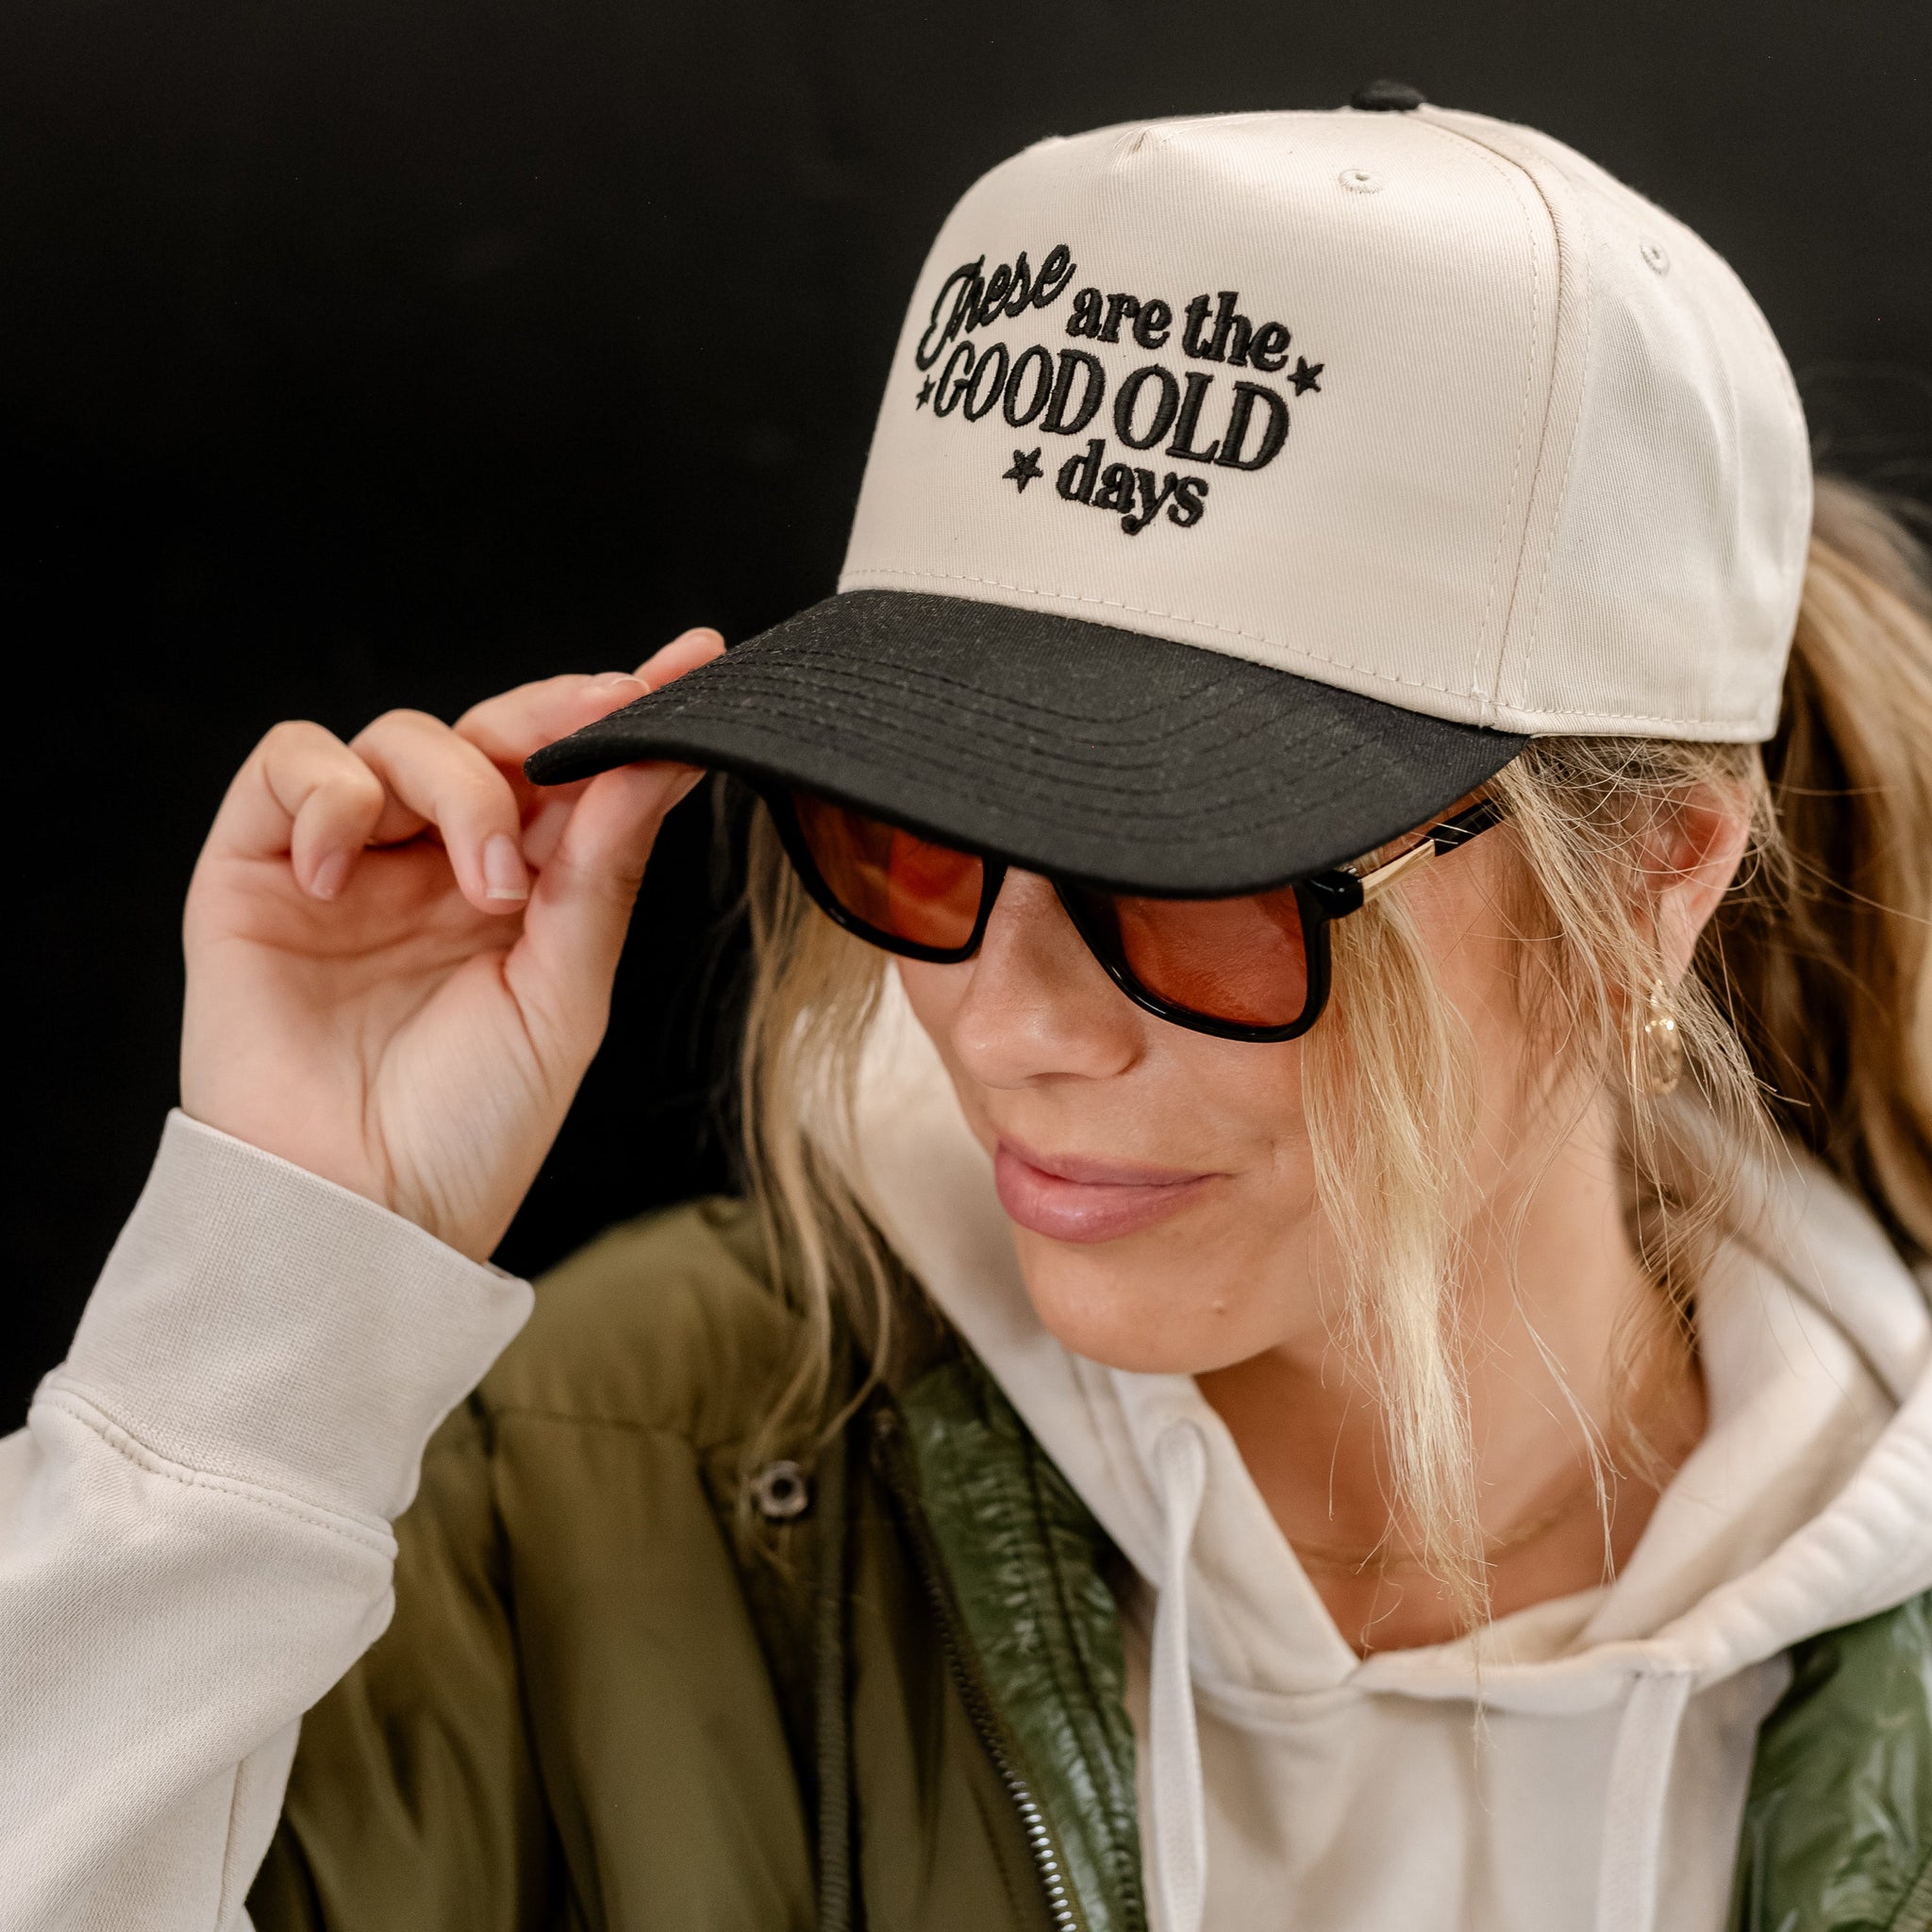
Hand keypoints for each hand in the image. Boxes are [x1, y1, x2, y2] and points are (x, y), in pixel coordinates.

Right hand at [180, 629, 723, 1259]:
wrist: (356, 1219)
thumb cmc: (469, 1130)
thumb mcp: (563, 997)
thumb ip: (599, 874)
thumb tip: (654, 762)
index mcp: (519, 893)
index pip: (571, 774)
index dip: (623, 713)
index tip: (694, 662)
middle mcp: (433, 865)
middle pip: (490, 735)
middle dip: (551, 719)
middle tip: (601, 728)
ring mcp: (346, 861)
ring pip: (399, 737)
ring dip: (457, 785)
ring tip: (485, 883)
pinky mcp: (253, 868)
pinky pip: (286, 765)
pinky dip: (325, 793)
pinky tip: (344, 866)